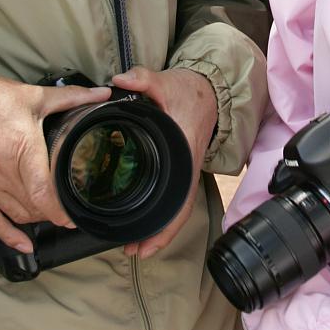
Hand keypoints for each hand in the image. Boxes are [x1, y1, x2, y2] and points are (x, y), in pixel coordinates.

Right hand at [0, 71, 110, 251]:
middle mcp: (2, 173)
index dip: (60, 211)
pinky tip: (24, 245)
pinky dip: (8, 236)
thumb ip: (72, 98)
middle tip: (67, 209)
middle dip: (53, 211)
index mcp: (21, 150)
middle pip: (34, 207)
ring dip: (36, 218)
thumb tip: (103, 93)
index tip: (74, 217)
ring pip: (17, 215)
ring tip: (48, 213)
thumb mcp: (35, 96)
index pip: (43, 193)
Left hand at [109, 65, 216, 257]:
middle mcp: (188, 166)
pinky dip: (163, 214)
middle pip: (178, 211)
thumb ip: (142, 78)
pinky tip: (146, 222)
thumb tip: (119, 80)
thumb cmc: (189, 90)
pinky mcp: (182, 167)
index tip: (147, 241)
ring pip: (177, 208)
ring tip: (136, 246)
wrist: (209, 89)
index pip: (181, 196)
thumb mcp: (165, 81)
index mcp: (184, 151)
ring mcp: (187, 169)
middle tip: (133, 251)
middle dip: (159, 236)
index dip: (166, 224)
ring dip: (160, 229)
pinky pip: (175, 196)